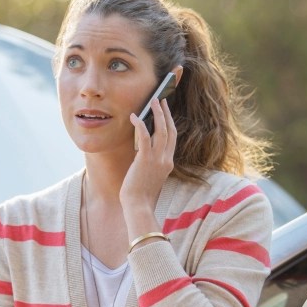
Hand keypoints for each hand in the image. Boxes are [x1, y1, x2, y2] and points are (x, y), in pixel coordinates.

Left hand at [121, 98, 176, 220]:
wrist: (139, 207)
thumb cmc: (140, 196)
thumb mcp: (150, 178)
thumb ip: (151, 165)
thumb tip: (142, 153)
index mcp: (168, 163)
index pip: (172, 139)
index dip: (169, 123)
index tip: (165, 112)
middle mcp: (166, 159)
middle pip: (170, 130)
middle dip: (166, 113)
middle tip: (161, 100)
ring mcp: (158, 159)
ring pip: (161, 130)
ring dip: (157, 113)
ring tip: (153, 101)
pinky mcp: (145, 159)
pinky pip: (145, 136)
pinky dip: (140, 124)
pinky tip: (134, 116)